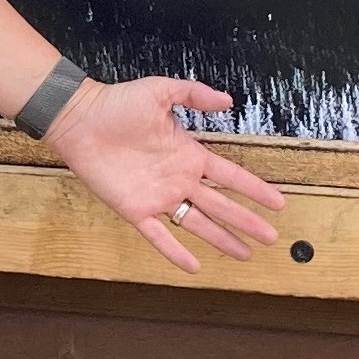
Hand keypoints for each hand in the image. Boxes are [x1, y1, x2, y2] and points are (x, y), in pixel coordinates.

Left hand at [41, 75, 287, 273]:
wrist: (81, 120)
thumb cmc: (119, 103)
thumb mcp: (161, 90)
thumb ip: (195, 94)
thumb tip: (228, 101)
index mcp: (189, 154)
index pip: (230, 176)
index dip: (254, 190)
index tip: (278, 202)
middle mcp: (179, 179)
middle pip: (221, 206)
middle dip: (247, 221)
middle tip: (271, 238)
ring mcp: (158, 197)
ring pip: (198, 224)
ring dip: (222, 239)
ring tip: (245, 255)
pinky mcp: (135, 211)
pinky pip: (159, 236)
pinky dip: (176, 252)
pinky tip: (194, 268)